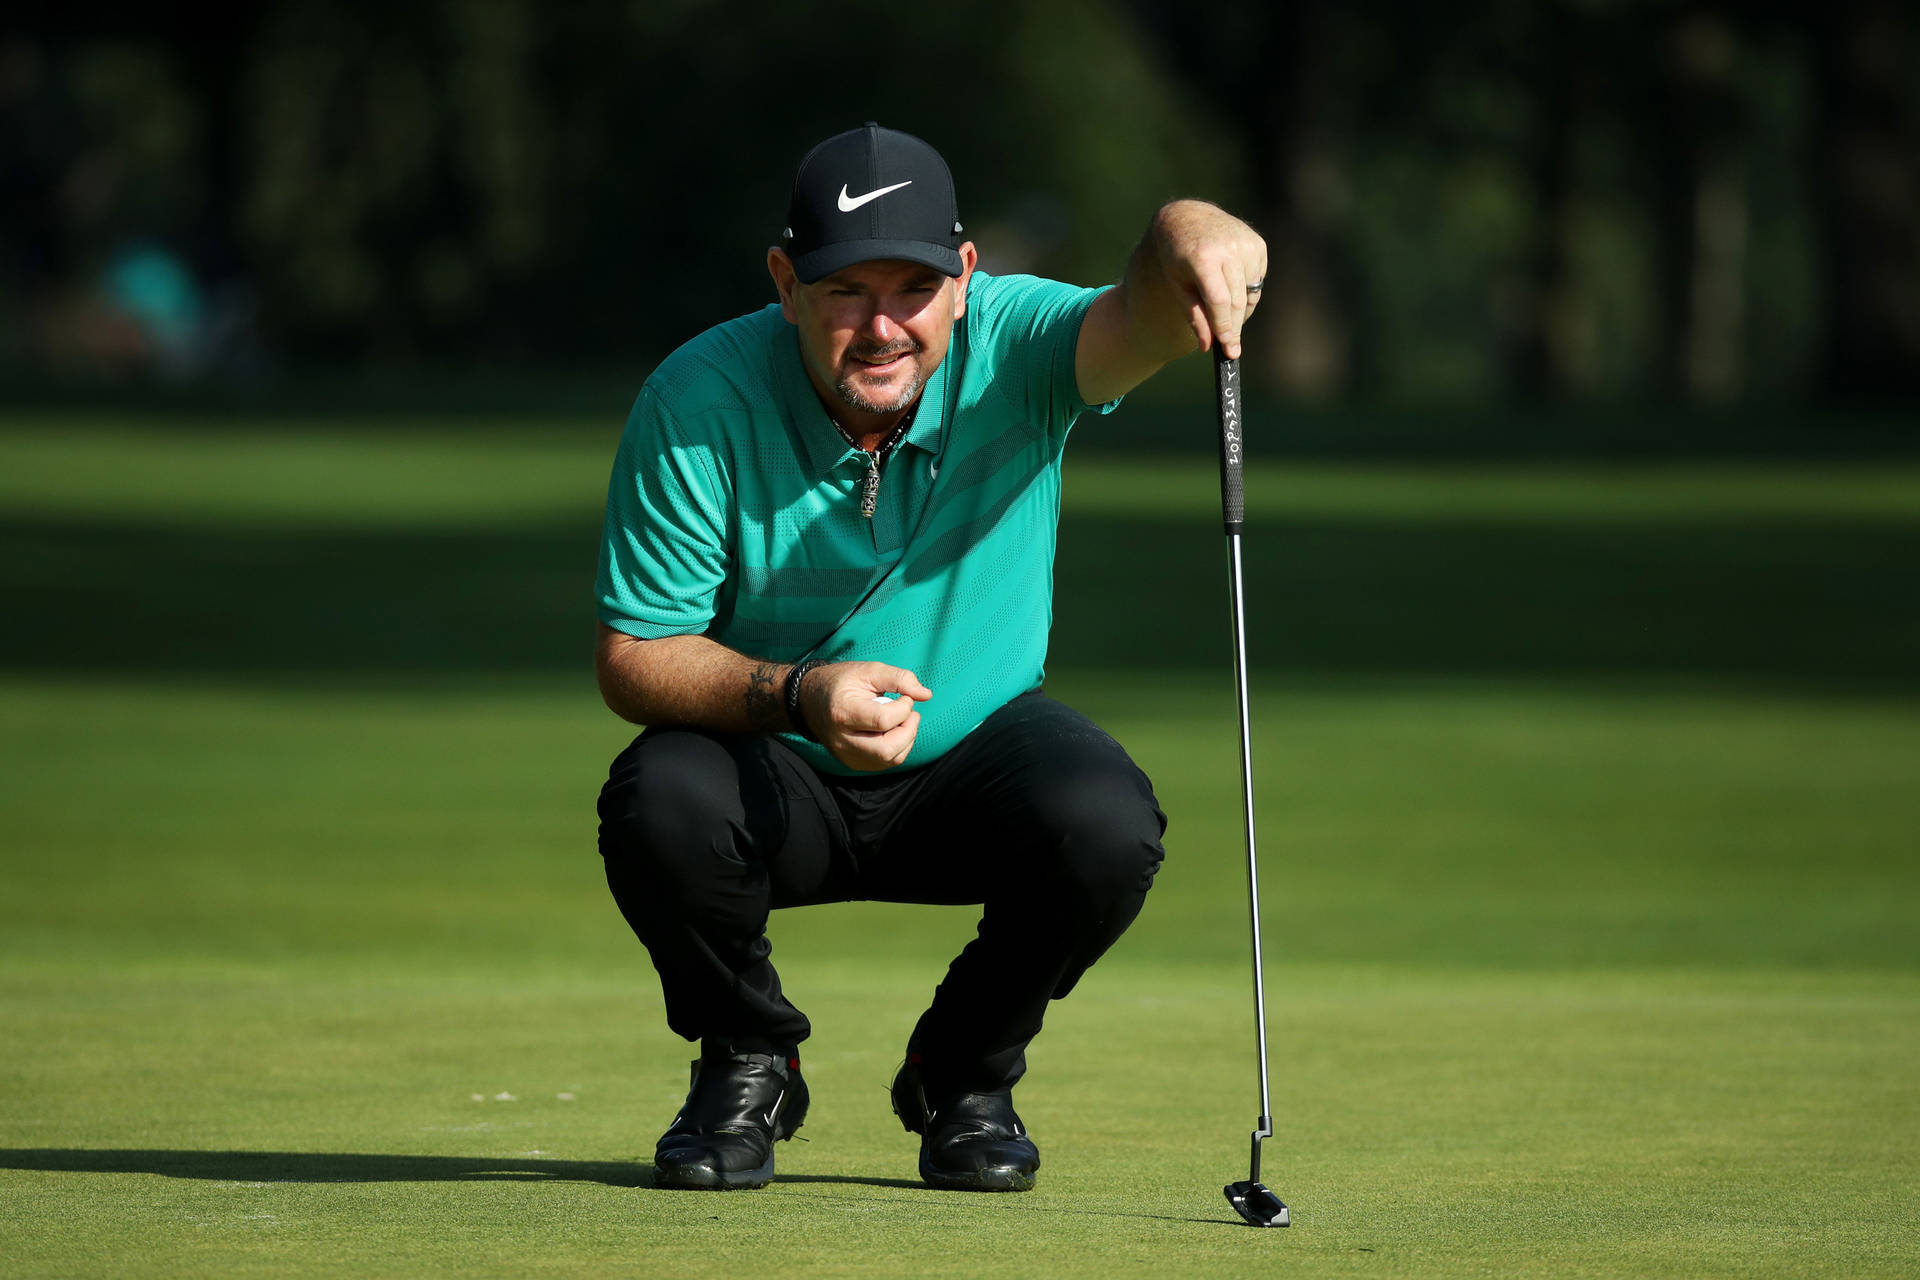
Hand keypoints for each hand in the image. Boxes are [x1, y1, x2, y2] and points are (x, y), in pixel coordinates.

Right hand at [801, 661, 931, 770]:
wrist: (811, 701)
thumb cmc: (842, 682)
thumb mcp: (869, 670)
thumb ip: (899, 678)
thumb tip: (926, 695)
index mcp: (843, 712)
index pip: (884, 720)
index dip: (904, 708)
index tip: (904, 697)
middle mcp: (843, 739)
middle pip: (887, 749)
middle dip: (909, 731)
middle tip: (911, 714)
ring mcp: (847, 755)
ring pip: (889, 760)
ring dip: (906, 740)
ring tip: (904, 721)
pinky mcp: (852, 762)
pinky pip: (884, 764)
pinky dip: (897, 749)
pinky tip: (894, 732)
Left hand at [1148, 200, 1267, 359]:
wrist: (1187, 218)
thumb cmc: (1177, 257)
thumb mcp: (1177, 286)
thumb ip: (1193, 316)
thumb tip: (1208, 346)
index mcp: (1203, 257)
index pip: (1219, 300)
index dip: (1224, 326)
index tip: (1229, 348)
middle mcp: (1227, 247)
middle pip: (1236, 300)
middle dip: (1233, 327)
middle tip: (1231, 348)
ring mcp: (1245, 244)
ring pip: (1249, 293)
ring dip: (1239, 310)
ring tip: (1221, 310)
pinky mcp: (1257, 244)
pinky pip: (1256, 280)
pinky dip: (1246, 291)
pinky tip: (1230, 285)